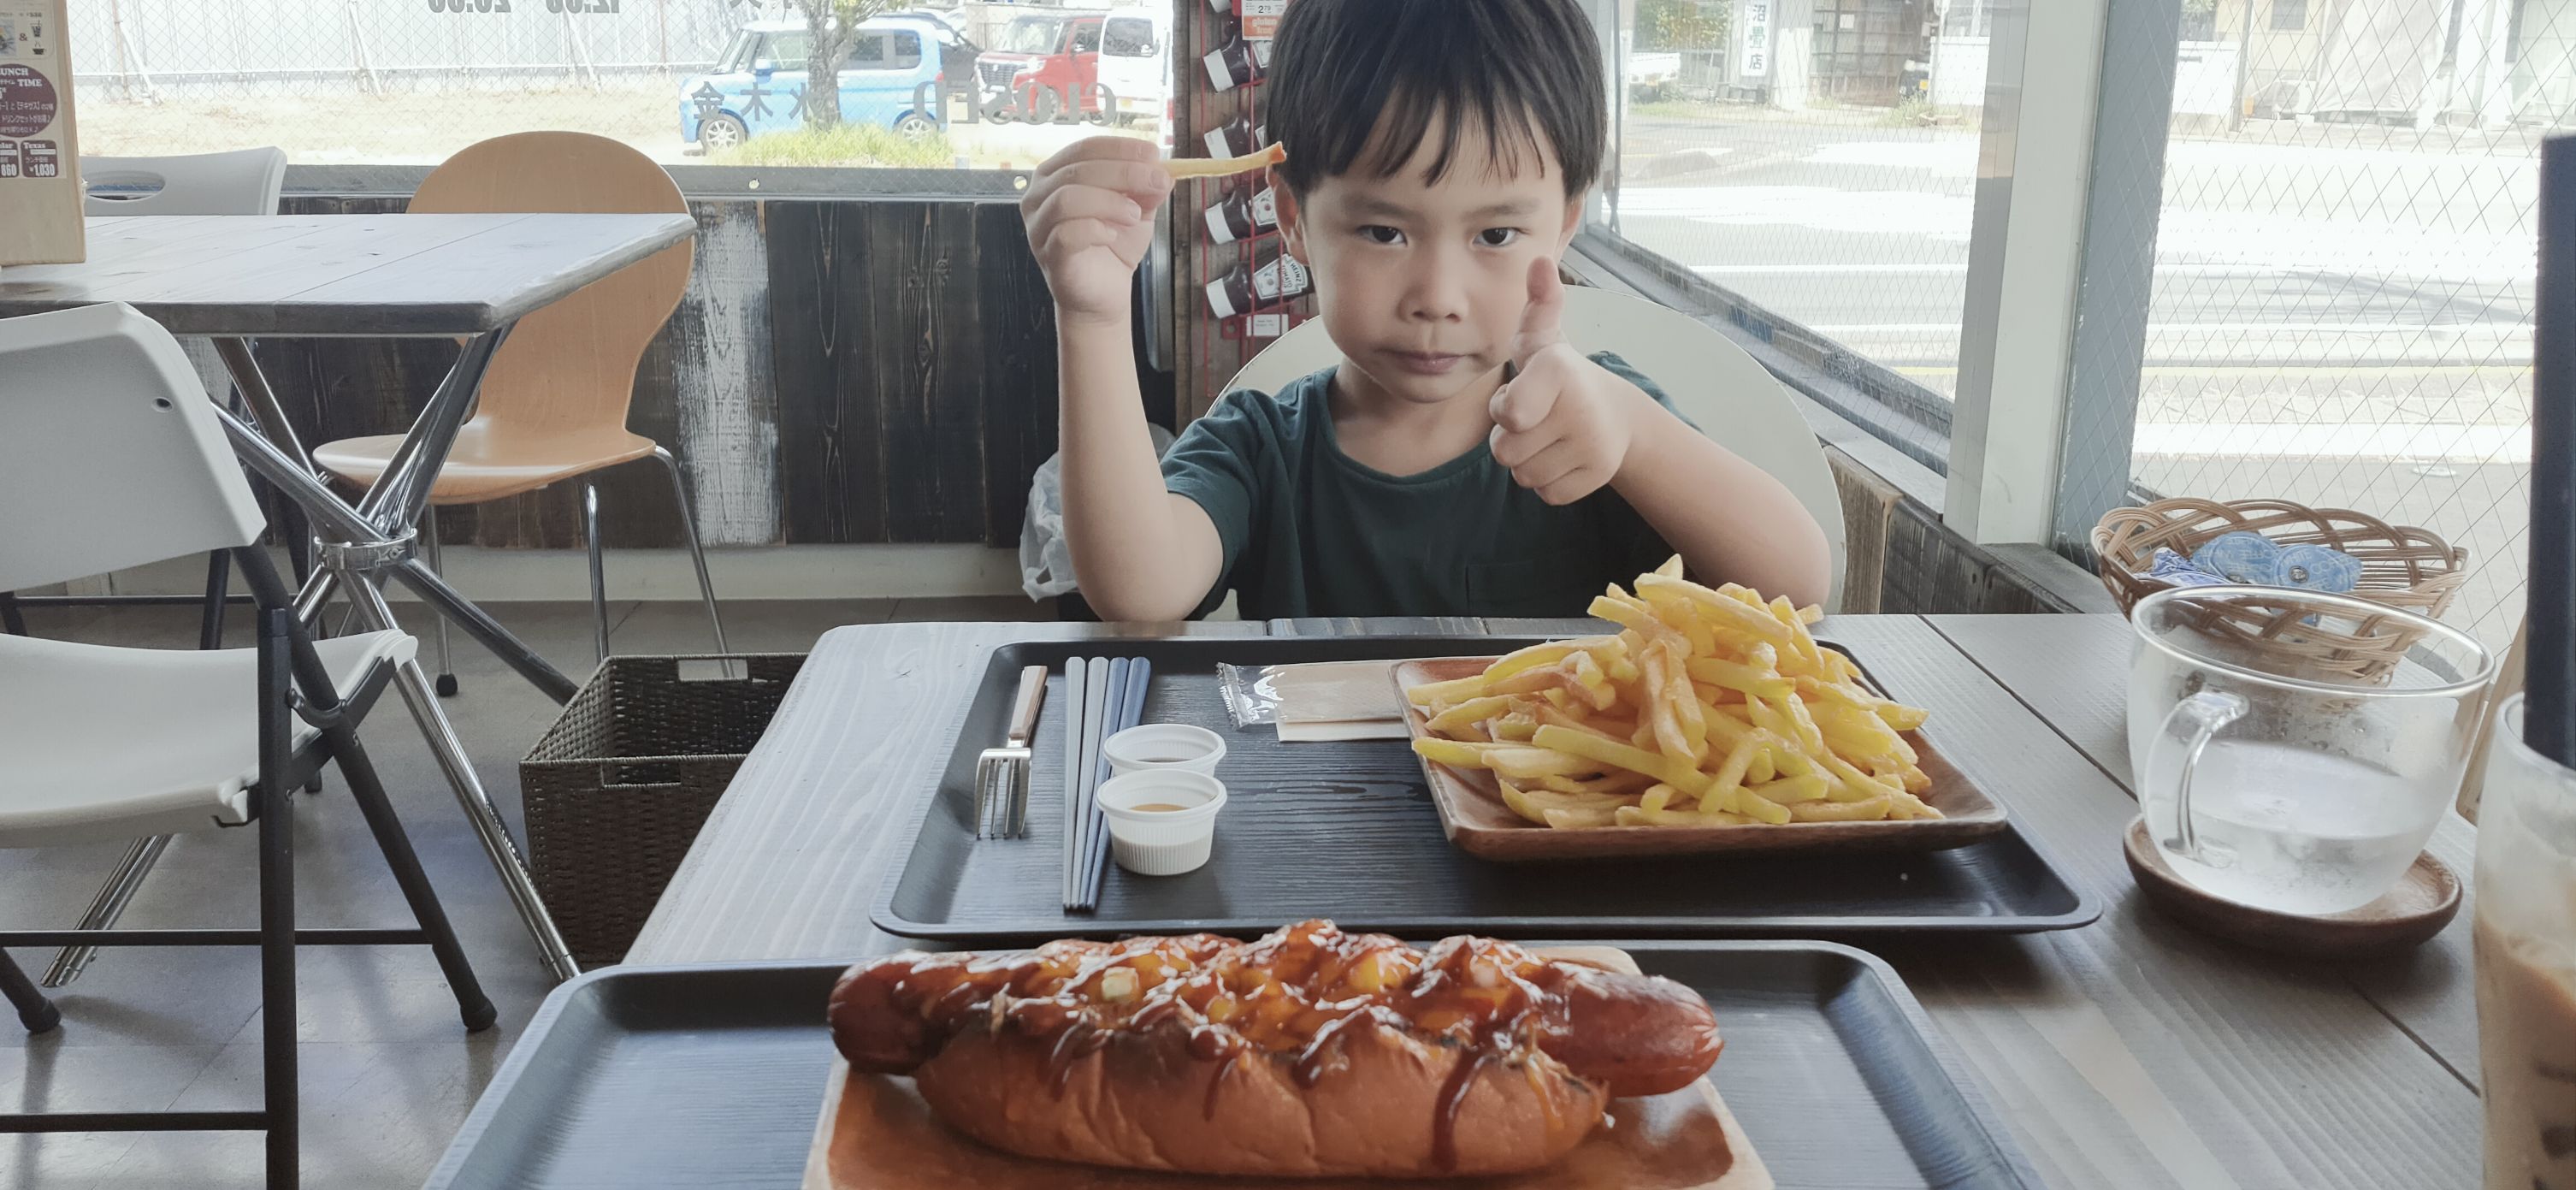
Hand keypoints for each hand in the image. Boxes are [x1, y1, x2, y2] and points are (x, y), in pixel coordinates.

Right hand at [1022, 137, 1175, 323]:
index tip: (1153, 153)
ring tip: (1135, 215)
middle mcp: (1039, 195)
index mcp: (1057, 174)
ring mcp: (1038, 225)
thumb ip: (1147, 188)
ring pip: (1068, 197)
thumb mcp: (1138, 208)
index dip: (1120, 148)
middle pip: (1078, 169)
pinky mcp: (1047, 252)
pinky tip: (1112, 236)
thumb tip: (1164, 170)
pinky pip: (1066, 232)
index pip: (1085, 148)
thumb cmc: (1113, 247)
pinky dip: (1095, 230)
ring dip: (1109, 202)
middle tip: (1157, 182)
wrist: (1104, 293)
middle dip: (1125, 172)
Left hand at [1488, 257, 1649, 504]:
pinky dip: (1549, 479)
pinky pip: (1546, 492)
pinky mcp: (1597, 477)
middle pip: (1506, 451)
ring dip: (1528, 459)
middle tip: (1536, 417)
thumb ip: (1536, 306)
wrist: (1617, 415)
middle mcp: (1580, 410)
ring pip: (1524, 475)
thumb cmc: (1561, 377)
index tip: (1523, 395)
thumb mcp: (1544, 341)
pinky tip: (1564, 455)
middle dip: (1511, 438)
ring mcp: (1592, 446)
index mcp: (1560, 373)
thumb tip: (1539, 262)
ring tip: (1550, 434)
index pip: (1508, 415)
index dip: (1505, 409)